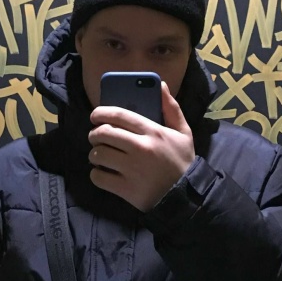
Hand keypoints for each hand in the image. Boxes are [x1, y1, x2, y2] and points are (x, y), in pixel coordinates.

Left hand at [88, 82, 194, 211]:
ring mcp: (131, 169)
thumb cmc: (182, 161)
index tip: (95, 115)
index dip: (101, 112)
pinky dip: (96, 174)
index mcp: (153, 131)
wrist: (186, 196)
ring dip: (95, 154)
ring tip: (101, 155)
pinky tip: (104, 172)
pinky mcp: (126, 189)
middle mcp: (140, 148)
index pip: (119, 115)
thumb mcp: (183, 132)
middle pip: (103, 133)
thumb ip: (171, 108)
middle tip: (97, 137)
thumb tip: (162, 84)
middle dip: (95, 134)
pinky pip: (98, 177)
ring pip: (98, 155)